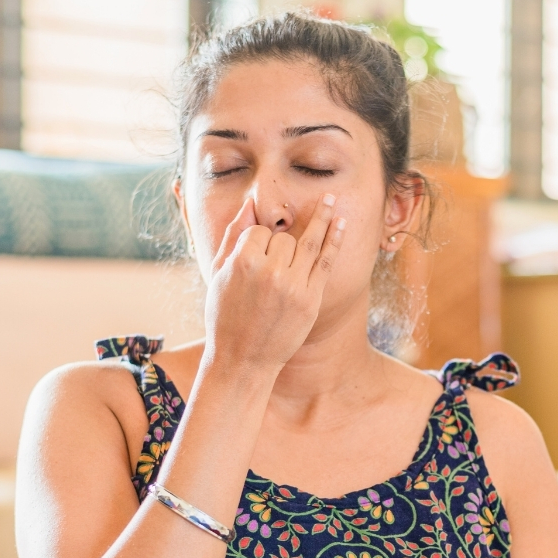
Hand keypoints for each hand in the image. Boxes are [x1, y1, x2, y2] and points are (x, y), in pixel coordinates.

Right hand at [203, 193, 345, 370]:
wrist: (243, 358)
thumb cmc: (225, 316)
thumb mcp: (217, 274)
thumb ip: (232, 236)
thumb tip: (250, 204)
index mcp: (243, 262)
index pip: (259, 232)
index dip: (258, 241)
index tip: (254, 258)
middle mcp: (270, 272)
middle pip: (284, 239)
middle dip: (281, 245)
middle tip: (272, 269)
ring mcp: (293, 286)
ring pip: (307, 243)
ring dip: (322, 218)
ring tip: (330, 199)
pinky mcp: (310, 299)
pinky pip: (325, 262)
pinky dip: (334, 240)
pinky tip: (341, 223)